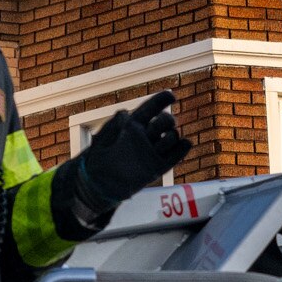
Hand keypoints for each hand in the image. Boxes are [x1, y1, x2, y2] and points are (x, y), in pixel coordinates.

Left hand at [73, 90, 189, 207]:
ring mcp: (154, 151)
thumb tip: (126, 113)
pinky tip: (183, 144)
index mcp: (133, 126)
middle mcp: (146, 136)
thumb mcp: (101, 140)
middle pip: (165, 121)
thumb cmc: (98, 160)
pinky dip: (183, 147)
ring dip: (170, 137)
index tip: (171, 96)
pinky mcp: (160, 167)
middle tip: (156, 128)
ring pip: (173, 136)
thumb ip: (113, 126)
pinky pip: (177, 153)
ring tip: (158, 146)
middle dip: (165, 121)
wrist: (101, 185)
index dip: (161, 100)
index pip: (150, 108)